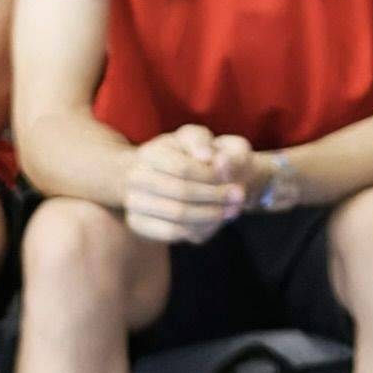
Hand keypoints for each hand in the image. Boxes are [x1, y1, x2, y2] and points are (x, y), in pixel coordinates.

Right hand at [126, 124, 246, 242]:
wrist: (162, 175)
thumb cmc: (188, 155)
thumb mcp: (200, 139)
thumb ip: (207, 144)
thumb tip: (212, 158)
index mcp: (151, 152)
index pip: (183, 168)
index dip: (211, 176)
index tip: (232, 179)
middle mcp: (135, 176)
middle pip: (181, 193)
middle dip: (215, 197)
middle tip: (239, 197)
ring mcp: (133, 202)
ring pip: (178, 216)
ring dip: (211, 215)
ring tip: (231, 210)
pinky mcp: (137, 223)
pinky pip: (172, 233)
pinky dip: (198, 228)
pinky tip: (214, 221)